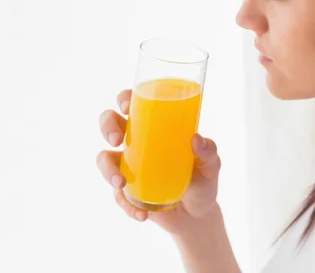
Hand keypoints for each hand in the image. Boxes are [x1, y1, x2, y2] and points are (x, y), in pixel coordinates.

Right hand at [96, 89, 221, 235]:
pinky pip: (117, 195)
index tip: (126, 106)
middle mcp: (136, 142)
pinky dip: (126, 205)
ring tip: (121, 184)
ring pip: (104, 159)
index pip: (133, 103)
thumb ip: (209, 152)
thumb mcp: (211, 166)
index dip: (123, 98)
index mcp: (153, 127)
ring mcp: (127, 167)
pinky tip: (142, 214)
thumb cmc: (202, 180)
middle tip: (117, 140)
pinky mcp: (125, 192)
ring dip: (107, 170)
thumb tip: (197, 139)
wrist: (197, 216)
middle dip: (107, 127)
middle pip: (109, 122)